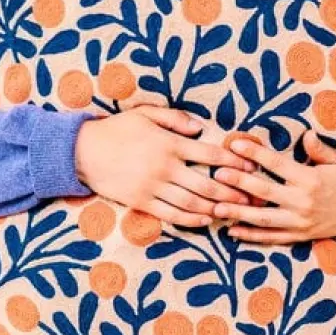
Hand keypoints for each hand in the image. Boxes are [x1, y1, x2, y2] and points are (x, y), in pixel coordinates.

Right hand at [74, 105, 254, 227]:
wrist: (82, 152)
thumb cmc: (116, 129)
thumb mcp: (145, 114)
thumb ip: (175, 119)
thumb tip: (199, 127)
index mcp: (169, 144)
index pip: (209, 154)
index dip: (233, 162)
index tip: (250, 166)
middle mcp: (165, 167)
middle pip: (207, 184)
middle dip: (232, 192)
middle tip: (252, 197)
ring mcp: (153, 187)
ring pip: (192, 203)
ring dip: (216, 208)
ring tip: (234, 211)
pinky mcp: (142, 202)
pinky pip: (171, 214)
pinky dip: (191, 219)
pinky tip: (205, 220)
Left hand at [212, 129, 335, 243]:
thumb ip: (319, 149)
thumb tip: (305, 133)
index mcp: (310, 179)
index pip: (277, 164)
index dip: (255, 153)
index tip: (235, 144)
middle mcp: (302, 202)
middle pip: (265, 192)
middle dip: (240, 182)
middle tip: (218, 173)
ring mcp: (299, 222)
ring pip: (263, 218)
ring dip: (238, 213)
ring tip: (216, 207)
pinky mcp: (299, 236)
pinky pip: (271, 237)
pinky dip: (251, 236)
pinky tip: (232, 231)